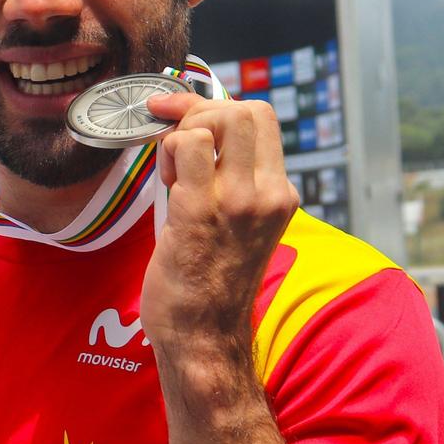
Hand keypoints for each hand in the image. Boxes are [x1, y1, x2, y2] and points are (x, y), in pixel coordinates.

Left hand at [139, 94, 298, 354]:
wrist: (203, 337)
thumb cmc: (209, 283)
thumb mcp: (238, 225)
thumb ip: (232, 181)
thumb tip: (199, 133)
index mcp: (279, 194)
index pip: (262, 118)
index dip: (217, 106)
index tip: (183, 116)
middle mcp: (267, 195)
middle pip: (246, 110)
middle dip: (200, 113)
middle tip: (175, 144)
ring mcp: (237, 203)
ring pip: (217, 120)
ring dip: (181, 134)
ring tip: (172, 173)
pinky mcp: (200, 212)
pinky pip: (184, 148)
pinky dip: (166, 153)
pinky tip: (165, 186)